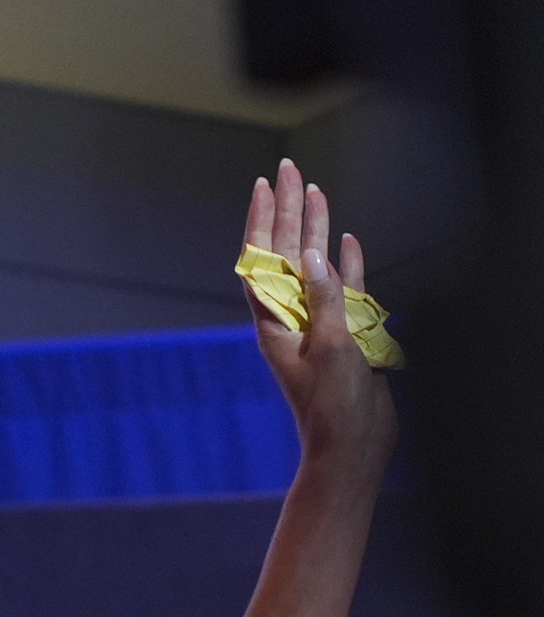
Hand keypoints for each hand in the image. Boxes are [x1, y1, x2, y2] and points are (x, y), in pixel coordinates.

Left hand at [244, 157, 397, 469]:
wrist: (352, 447)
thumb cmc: (335, 406)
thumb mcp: (332, 348)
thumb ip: (325, 299)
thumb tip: (316, 254)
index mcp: (276, 321)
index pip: (264, 259)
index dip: (265, 219)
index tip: (266, 184)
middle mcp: (292, 317)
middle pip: (287, 252)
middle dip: (287, 210)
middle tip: (290, 169)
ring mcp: (318, 323)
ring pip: (314, 265)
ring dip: (314, 229)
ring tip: (315, 192)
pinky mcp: (345, 334)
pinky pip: (343, 290)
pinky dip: (344, 264)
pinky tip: (346, 240)